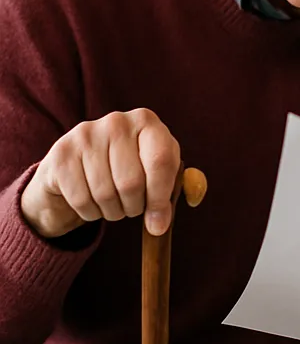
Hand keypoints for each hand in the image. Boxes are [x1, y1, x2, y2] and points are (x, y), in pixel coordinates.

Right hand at [21, 109, 181, 239]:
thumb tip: (194, 199)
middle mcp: (117, 121)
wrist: (79, 166)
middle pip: (132, 183)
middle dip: (135, 207)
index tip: (159, 222)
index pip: (161, 162)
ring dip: (113, 211)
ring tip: (114, 203)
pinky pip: (81, 200)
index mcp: (148, 122)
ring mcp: (85, 135)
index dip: (161, 198)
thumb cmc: (131, 169)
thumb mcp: (160, 171)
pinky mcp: (61, 153)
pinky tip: (91, 200)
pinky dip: (90, 212)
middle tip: (133, 207)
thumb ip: (181, 183)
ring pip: (105, 194)